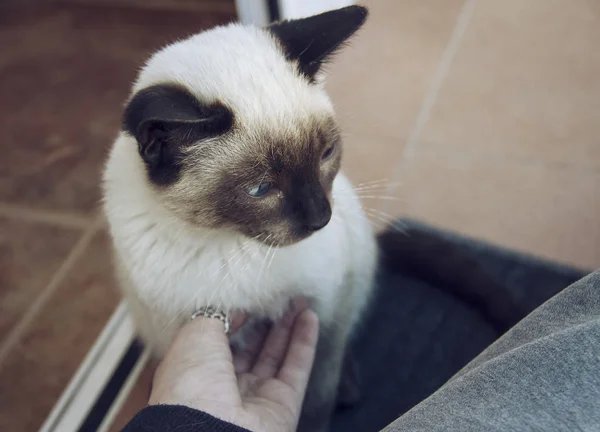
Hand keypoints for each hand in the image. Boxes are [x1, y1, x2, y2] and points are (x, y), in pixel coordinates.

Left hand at [149, 301, 318, 431]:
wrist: (209, 430)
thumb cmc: (192, 383)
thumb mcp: (194, 336)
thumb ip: (217, 316)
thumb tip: (238, 309)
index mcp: (196, 373)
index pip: (217, 342)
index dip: (234, 319)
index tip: (248, 297)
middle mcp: (224, 388)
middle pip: (250, 349)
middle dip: (265, 322)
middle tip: (279, 298)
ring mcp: (255, 398)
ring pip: (276, 356)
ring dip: (288, 327)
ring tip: (298, 300)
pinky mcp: (283, 405)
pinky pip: (297, 368)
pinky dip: (305, 342)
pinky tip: (310, 317)